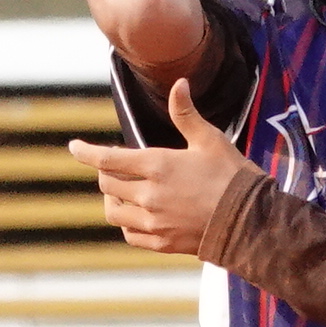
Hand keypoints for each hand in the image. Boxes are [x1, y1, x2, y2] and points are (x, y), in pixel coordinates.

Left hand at [68, 80, 252, 255]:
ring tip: (122, 194)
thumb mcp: (210, 140)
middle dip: (107, 173)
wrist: (251, 223)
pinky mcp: (162, 243)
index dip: (85, 152)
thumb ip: (186, 114)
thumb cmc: (233, 177)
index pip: (107, 159)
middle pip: (108, 185)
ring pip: (113, 212)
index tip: (74, 147)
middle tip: (117, 167)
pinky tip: (136, 217)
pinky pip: (129, 235)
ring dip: (112, 200)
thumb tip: (179, 83)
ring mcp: (154, 222)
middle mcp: (149, 195)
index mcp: (158, 166)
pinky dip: (127, 224)